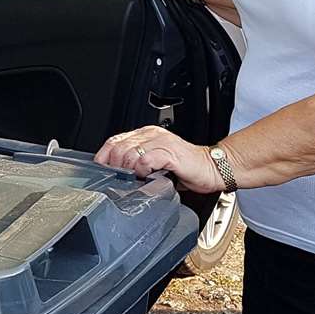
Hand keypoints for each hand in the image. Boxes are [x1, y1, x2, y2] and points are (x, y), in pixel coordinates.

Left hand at [94, 126, 221, 193]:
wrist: (212, 169)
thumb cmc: (186, 168)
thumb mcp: (155, 161)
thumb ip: (137, 161)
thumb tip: (116, 173)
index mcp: (146, 134)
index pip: (115, 140)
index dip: (104, 156)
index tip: (101, 169)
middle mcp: (152, 134)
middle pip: (118, 148)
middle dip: (115, 167)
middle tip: (121, 179)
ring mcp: (161, 142)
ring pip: (129, 154)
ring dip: (128, 170)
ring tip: (136, 179)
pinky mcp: (169, 152)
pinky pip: (145, 160)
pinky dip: (142, 171)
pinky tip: (147, 177)